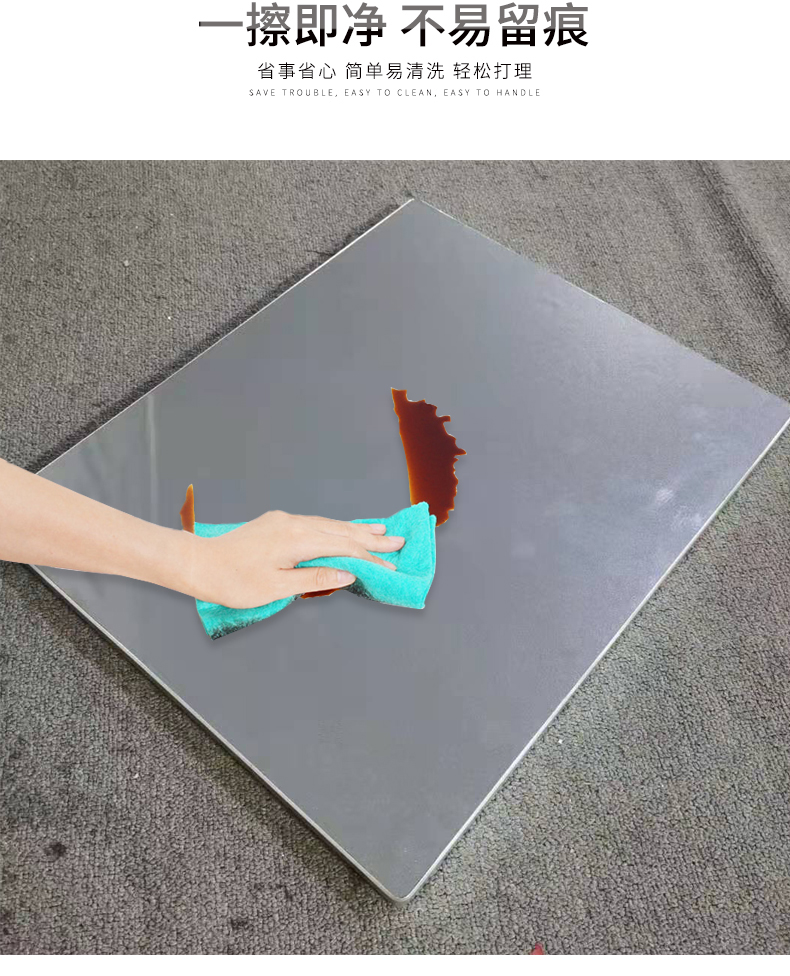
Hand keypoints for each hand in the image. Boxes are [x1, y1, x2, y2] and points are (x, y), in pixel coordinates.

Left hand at [184, 510, 404, 608]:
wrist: (199, 563)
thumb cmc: (233, 581)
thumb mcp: (276, 588)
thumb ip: (315, 579)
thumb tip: (348, 575)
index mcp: (297, 539)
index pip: (343, 548)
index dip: (370, 558)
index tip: (391, 566)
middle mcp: (294, 523)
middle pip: (340, 530)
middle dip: (370, 537)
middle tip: (398, 541)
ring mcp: (284, 520)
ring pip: (328, 524)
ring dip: (355, 529)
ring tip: (379, 531)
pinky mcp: (276, 522)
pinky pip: (315, 523)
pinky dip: (334, 528)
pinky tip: (342, 530)